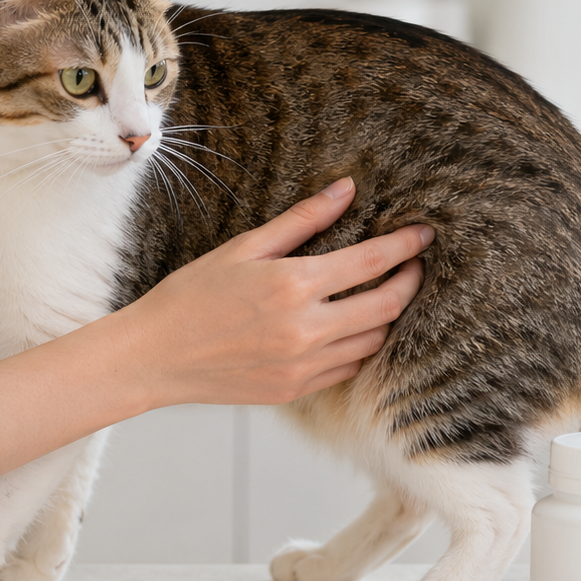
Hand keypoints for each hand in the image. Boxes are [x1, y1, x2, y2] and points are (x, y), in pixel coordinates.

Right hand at [115, 177, 429, 408]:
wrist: (154, 357)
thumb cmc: (191, 296)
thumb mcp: (244, 247)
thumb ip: (302, 220)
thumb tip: (346, 190)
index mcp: (293, 285)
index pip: (372, 261)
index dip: (407, 246)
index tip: (425, 234)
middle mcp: (305, 329)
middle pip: (386, 306)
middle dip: (410, 283)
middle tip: (416, 266)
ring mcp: (303, 366)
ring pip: (373, 342)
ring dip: (387, 318)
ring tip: (385, 295)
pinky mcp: (295, 390)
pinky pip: (348, 369)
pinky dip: (359, 347)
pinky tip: (351, 329)